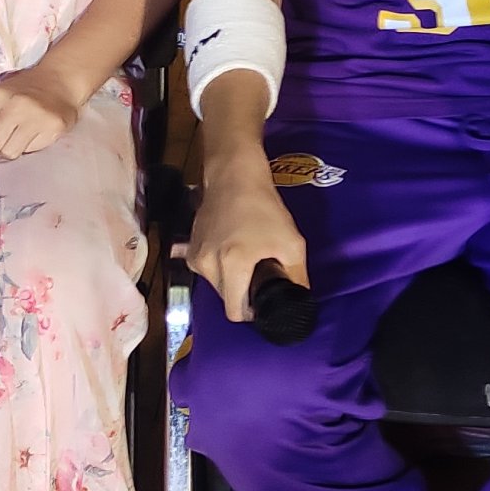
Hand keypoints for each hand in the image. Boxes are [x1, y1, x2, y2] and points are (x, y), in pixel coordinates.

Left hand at [0, 61, 83, 178]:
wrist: (60, 80)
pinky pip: (31, 150)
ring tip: (13, 139)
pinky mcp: (53, 128)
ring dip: (7, 151)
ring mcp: (35, 117)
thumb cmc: (22, 91)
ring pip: (10, 152)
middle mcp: (15, 105)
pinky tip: (31, 135)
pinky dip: (27, 147)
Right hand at [187, 164, 308, 323]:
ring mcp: (195, 255)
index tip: (263, 302)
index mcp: (232, 265)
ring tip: (246, 256)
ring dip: (230, 279)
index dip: (251, 313)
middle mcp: (207, 264)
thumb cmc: (264, 208)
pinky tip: (232, 248)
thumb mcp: (292, 243)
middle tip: (258, 273)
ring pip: (215, 284)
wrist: (234, 176)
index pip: (234, 312)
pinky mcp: (189, 246)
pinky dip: (219, 266)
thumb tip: (300, 299)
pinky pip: (207, 269)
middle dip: (242, 292)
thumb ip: (297, 277)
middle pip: (226, 298)